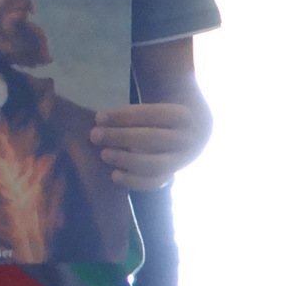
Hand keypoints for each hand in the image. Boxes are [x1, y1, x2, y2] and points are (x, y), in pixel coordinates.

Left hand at [91, 101, 208, 190]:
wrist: (190, 134)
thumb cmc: (160, 115)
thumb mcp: (158, 102)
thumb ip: (135, 102)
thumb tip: (104, 113)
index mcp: (183, 117)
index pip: (153, 114)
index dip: (124, 116)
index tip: (99, 116)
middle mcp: (186, 141)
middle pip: (153, 139)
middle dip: (121, 137)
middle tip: (94, 135)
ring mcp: (179, 162)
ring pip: (155, 165)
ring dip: (126, 160)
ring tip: (103, 154)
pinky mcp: (169, 176)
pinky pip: (152, 183)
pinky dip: (133, 181)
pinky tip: (114, 175)